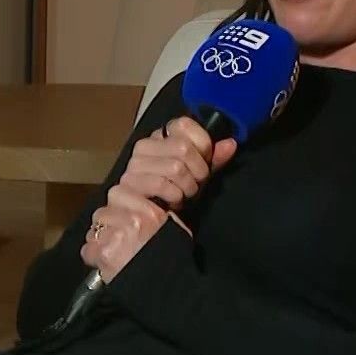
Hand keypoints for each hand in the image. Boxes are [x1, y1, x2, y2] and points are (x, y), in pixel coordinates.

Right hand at [118, 117, 236, 211]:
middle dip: (198, 172)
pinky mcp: (125, 186)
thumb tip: (230, 143)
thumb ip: (212, 160)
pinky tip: (171, 204)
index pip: (183, 124)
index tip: (204, 164)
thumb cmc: (173, 199)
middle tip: (195, 186)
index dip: (202, 145)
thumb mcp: (197, 177)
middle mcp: (142, 149)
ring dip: (186, 188)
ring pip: (175, 167)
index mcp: (158, 139)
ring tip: (182, 197)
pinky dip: (174, 197)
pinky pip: (161, 185)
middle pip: (183, 148)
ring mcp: (132, 167)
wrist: (148, 230)